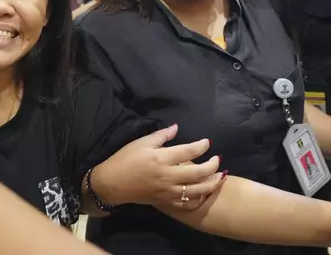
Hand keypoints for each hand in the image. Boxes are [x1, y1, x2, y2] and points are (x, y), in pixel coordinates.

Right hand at [90, 124, 224, 210]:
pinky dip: (199, 200)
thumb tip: (177, 127)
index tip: (207, 142)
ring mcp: (168, 191)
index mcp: (162, 159)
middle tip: (217, 159)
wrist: (112, 183)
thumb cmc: (125, 159)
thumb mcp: (141, 143)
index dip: (202, 146)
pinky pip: (187, 204)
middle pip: (199, 172)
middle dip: (213, 165)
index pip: (190, 151)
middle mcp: (169, 176)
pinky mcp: (166, 201)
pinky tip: (204, 193)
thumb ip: (161, 135)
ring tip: (219, 176)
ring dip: (212, 183)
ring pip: (198, 190)